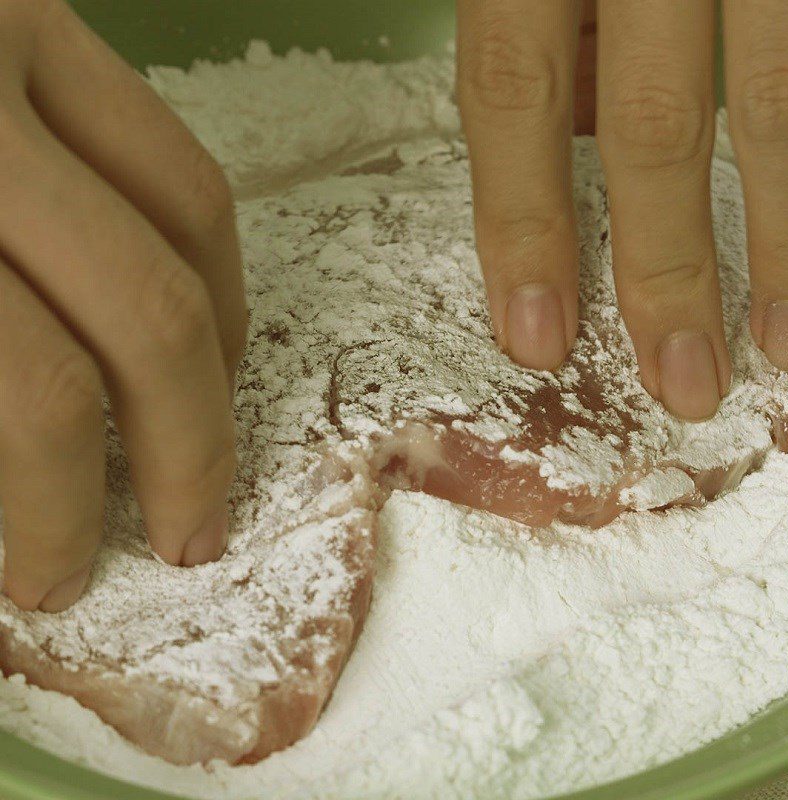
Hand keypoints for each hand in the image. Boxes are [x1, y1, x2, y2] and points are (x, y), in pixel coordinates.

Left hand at [0, 0, 246, 611]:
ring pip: (190, 223)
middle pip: (145, 310)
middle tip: (188, 537)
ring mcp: (23, 36)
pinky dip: (205, 263)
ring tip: (202, 439)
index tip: (52, 579)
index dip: (53, 508)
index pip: (25, 386)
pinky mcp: (50, 17)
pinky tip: (190, 328)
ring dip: (217, 359)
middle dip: (185, 450)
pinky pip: (175, 162)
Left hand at [457, 0, 787, 420]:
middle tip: (684, 383)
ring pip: (776, 98)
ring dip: (784, 237)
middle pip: (652, 123)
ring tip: (787, 344)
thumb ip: (559, 55)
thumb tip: (571, 169)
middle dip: (670, 267)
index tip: (537, 340)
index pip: (514, 98)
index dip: (524, 224)